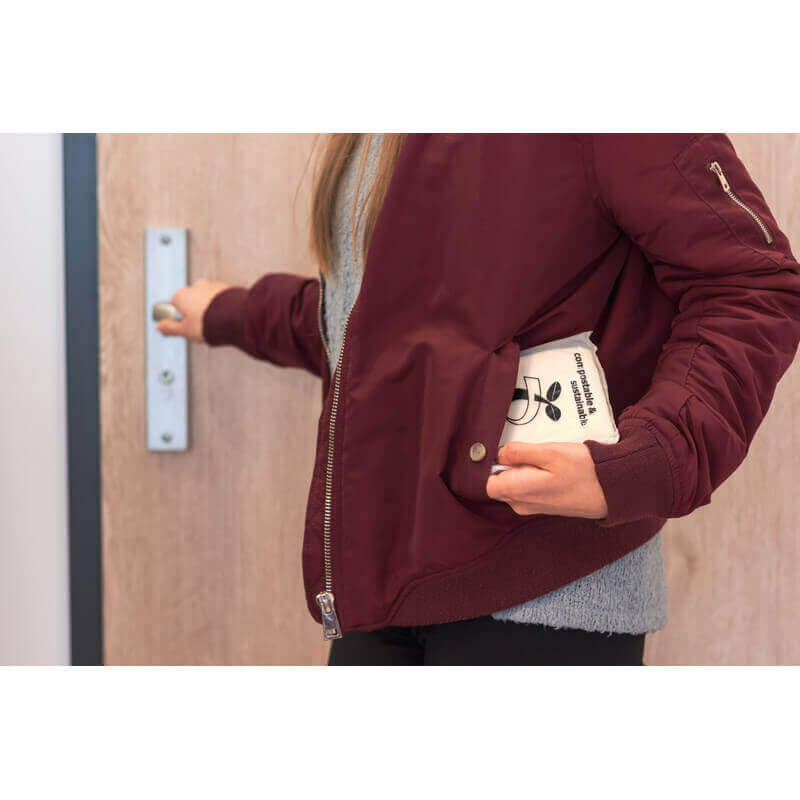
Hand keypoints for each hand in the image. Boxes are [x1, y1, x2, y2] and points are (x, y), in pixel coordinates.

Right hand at [155, 278, 230, 342]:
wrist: (236, 317)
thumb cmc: (208, 324)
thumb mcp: (186, 330)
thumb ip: (170, 327)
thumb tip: (159, 326)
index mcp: (181, 295)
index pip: (175, 306)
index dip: (182, 319)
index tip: (189, 328)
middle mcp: (195, 286)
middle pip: (192, 301)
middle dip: (197, 312)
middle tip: (205, 328)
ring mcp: (211, 285)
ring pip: (207, 299)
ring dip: (211, 309)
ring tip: (219, 323)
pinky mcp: (227, 287)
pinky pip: (221, 298)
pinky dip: (223, 306)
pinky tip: (228, 317)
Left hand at [485, 441, 607, 519]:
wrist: (613, 490)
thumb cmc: (584, 471)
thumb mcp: (551, 452)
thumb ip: (520, 452)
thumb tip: (498, 453)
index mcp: (519, 492)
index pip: (486, 482)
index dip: (491, 465)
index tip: (503, 450)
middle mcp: (521, 504)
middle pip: (498, 483)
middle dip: (506, 466)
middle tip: (528, 450)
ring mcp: (532, 507)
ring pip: (513, 485)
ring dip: (521, 470)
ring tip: (542, 457)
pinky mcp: (543, 505)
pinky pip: (526, 489)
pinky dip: (532, 476)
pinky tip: (549, 466)